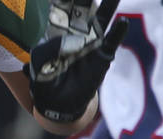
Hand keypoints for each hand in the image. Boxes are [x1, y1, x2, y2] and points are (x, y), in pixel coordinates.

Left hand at [26, 0, 128, 122]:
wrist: (58, 104)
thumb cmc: (45, 81)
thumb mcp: (39, 65)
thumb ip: (46, 51)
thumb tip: (62, 44)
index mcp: (59, 28)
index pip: (62, 4)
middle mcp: (77, 31)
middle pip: (83, 4)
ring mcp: (91, 42)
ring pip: (101, 17)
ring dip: (109, 3)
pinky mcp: (101, 57)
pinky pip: (111, 42)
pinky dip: (117, 32)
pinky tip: (123, 22)